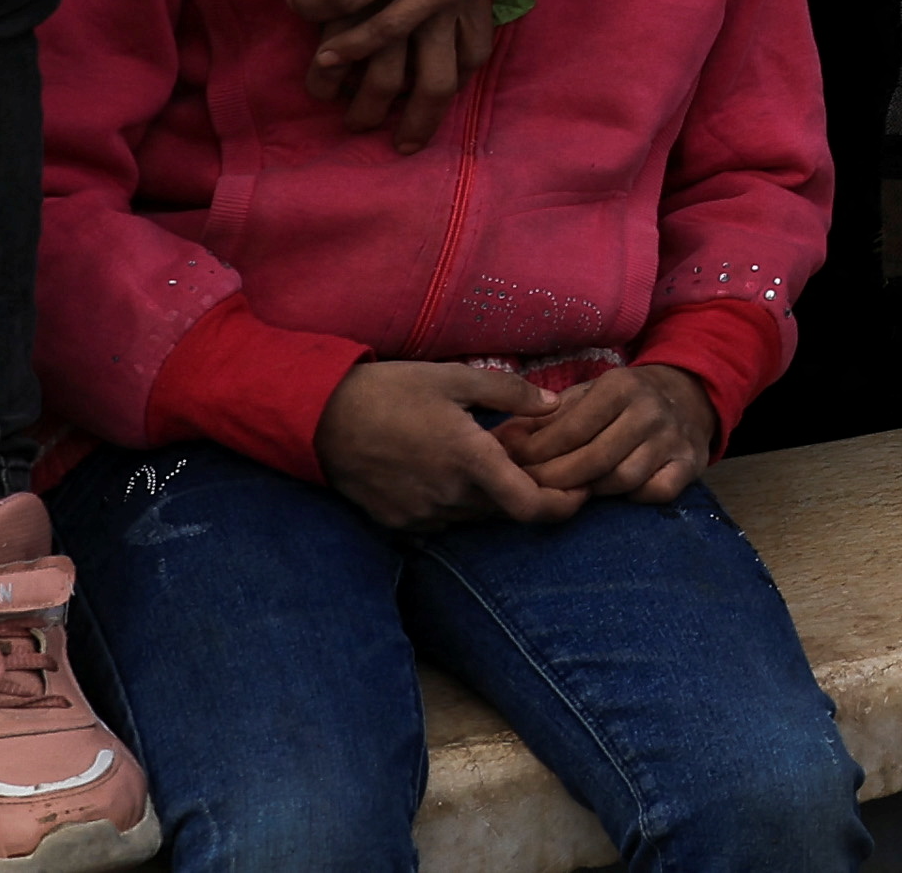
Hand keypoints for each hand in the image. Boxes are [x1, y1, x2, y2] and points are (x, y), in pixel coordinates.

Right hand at [315, 361, 566, 530]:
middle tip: (534, 462)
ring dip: (490, 497)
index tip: (580, 493)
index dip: (563, 507)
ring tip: (489, 462)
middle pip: (506, 511)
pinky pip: (443, 520)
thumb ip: (510, 393)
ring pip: (475, 516)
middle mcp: (449, 496)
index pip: (530, 506)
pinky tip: (450, 472)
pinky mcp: (398, 523)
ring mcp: (421, 515)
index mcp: (469, 460)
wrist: (321, 418)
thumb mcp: (455, 378)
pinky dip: (458, 503)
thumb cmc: (392, 390)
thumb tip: (554, 405)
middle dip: (527, 492)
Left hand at [497, 361, 718, 508]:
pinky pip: (657, 491)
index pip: (572, 429)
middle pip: (594, 459)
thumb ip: (546, 417)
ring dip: (592, 491)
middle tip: (530, 490)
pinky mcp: (690, 463)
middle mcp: (650, 410)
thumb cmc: (621, 402)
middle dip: (556, 479)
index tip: (513, 467)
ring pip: (623, 478)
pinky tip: (614, 493)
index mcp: (621, 386)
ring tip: (567, 493)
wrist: (686, 397)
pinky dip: (634, 497)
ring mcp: (673, 438)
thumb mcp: (586, 396)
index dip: (538, 452)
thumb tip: (502, 439)